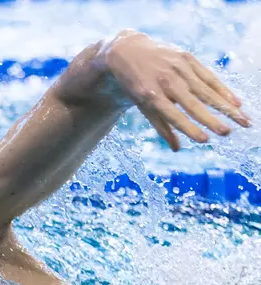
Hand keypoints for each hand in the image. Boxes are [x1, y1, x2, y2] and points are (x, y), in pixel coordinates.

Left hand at [100, 30, 250, 150]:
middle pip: (193, 103)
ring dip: (226, 106)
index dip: (189, 128)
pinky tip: (236, 102)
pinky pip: (208, 76)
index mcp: (151, 95)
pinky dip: (222, 89)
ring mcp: (177, 67)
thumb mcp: (141, 105)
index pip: (173, 115)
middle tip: (228, 132)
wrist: (127, 50)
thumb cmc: (135, 84)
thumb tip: (176, 149)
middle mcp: (166, 81)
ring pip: (206, 90)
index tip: (204, 140)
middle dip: (211, 119)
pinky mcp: (187, 57)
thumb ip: (160, 126)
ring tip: (242, 119)